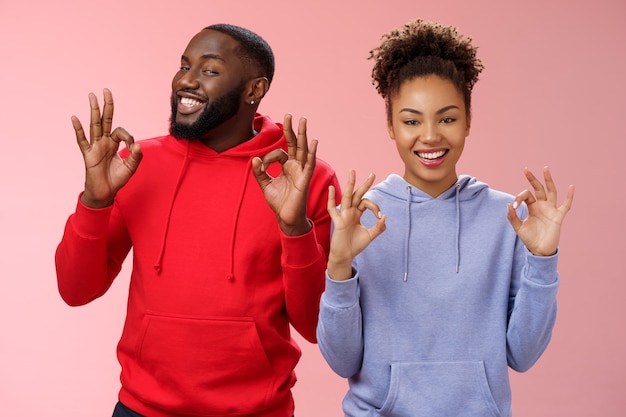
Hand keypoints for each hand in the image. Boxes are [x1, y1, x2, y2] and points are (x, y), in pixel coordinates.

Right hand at [73, 88, 142, 207]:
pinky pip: (82, 141)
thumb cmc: (117, 179)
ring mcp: (95, 147)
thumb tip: (138, 145)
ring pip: (94, 125)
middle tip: (106, 90)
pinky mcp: (88, 155)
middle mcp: (104, 142)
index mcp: (114, 143)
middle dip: (106, 105)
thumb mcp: (131, 168)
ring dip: (93, 111)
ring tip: (92, 96)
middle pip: (105, 120)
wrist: (105, 193)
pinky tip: (75, 118)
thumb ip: (136, 157)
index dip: (128, 138)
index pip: (121, 132)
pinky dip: (78, 130)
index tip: (132, 149)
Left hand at [252, 114, 315, 235]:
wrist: (286, 218)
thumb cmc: (278, 202)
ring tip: (303, 120)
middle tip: (289, 114)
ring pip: (302, 149)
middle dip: (292, 129)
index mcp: (287, 166)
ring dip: (303, 134)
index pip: (279, 152)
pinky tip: (313, 141)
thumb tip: (254, 159)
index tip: (261, 166)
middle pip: (294, 144)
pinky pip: (309, 164)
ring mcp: (301, 171)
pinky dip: (311, 152)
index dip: (268, 157)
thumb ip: (259, 172)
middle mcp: (296, 166)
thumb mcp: (265, 185)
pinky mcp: (304, 179)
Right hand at [326, 170, 385, 279]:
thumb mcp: (370, 236)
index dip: (375, 207)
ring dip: (350, 184)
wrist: (345, 256)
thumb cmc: (356, 245)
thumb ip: (378, 227)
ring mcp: (343, 215)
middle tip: (373, 174)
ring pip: (347, 197)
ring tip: (352, 172)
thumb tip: (384, 216)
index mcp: (357, 214)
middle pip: (358, 195)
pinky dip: (330, 199)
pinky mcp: (337, 221)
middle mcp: (350, 212)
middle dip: (365, 185)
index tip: (379, 217)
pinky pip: (332, 209)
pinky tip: (331, 188)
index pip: (366, 203)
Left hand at [507, 167, 574, 255]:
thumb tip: (509, 204)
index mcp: (532, 207)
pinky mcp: (558, 216)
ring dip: (548, 181)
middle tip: (526, 169)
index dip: (519, 198)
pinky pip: (566, 205)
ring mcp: (551, 210)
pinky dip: (569, 196)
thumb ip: (512, 216)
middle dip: (532, 179)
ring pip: (551, 192)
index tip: (514, 206)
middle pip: (538, 189)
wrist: (539, 250)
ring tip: (545, 169)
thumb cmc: (529, 238)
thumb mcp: (518, 227)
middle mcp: (541, 206)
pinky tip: (571, 187)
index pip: (526, 195)